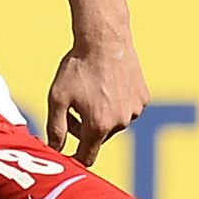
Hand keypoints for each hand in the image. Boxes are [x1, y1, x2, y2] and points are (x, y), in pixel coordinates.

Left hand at [44, 35, 145, 159]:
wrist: (104, 40)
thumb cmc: (78, 68)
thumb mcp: (57, 98)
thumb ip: (55, 129)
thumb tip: (55, 150)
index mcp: (98, 126)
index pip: (87, 156)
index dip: (75, 158)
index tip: (67, 154)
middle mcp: (120, 123)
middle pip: (98, 138)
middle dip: (85, 128)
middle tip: (74, 105)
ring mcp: (134, 111)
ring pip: (113, 123)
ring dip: (102, 115)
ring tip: (93, 90)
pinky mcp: (143, 98)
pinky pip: (127, 109)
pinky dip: (117, 103)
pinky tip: (108, 85)